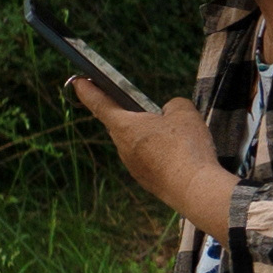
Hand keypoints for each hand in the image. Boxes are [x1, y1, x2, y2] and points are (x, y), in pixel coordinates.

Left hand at [77, 80, 234, 237]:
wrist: (195, 190)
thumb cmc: (185, 148)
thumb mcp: (184, 112)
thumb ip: (172, 105)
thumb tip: (168, 112)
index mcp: (125, 126)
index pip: (100, 104)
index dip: (88, 91)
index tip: (77, 82)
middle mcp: (123, 148)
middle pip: (121, 124)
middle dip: (131, 114)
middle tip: (146, 107)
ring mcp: (134, 167)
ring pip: (137, 143)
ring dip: (148, 135)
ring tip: (175, 134)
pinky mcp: (147, 181)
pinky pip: (149, 159)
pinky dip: (159, 153)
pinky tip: (179, 153)